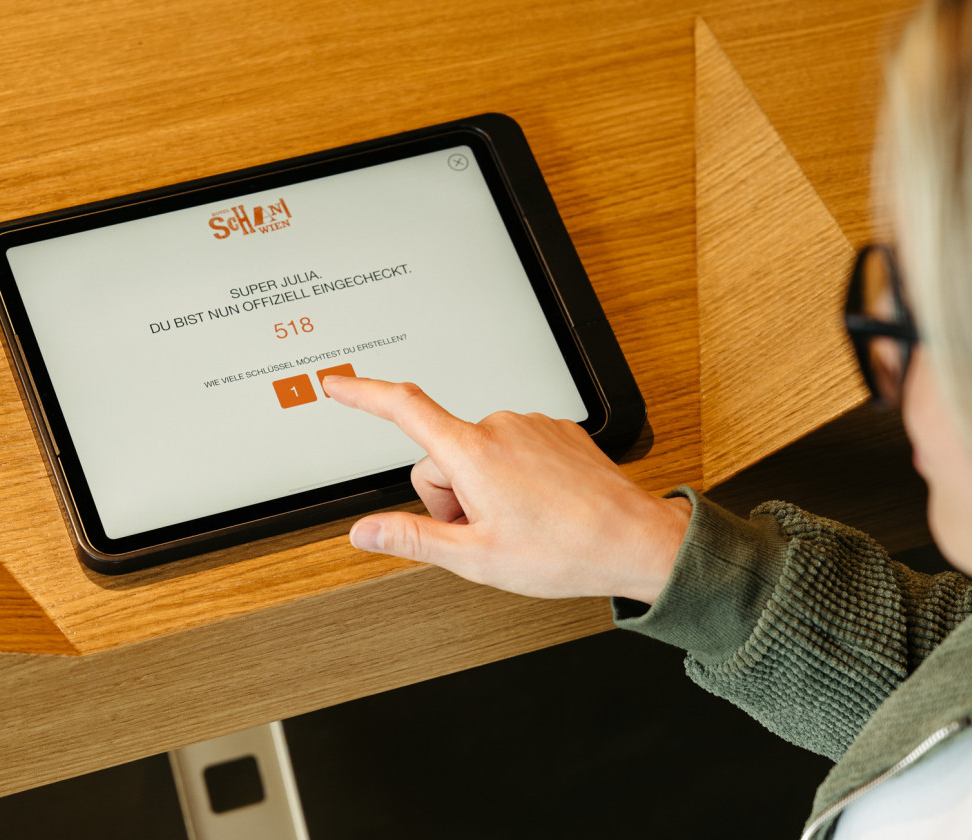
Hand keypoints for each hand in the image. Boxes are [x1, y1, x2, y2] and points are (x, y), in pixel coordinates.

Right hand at [321, 376, 689, 601]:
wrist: (635, 540)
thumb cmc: (564, 550)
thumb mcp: (475, 557)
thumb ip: (412, 539)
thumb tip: (364, 532)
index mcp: (472, 454)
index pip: (402, 409)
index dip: (363, 394)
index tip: (337, 384)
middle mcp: (499, 428)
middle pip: (440, 457)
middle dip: (449, 496)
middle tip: (484, 532)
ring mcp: (530, 426)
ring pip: (476, 455)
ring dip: (483, 488)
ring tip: (520, 523)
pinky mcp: (554, 431)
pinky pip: (512, 450)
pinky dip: (514, 477)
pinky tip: (540, 506)